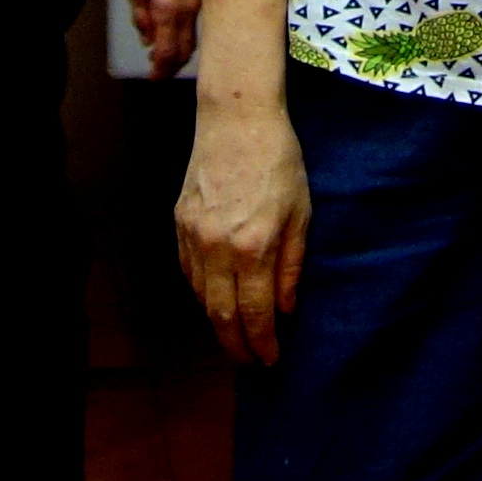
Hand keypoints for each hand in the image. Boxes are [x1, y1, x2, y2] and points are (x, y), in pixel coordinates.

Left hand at [127, 0, 199, 75]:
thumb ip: (140, 16)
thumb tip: (147, 39)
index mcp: (167, 8)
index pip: (167, 50)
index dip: (160, 69)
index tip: (151, 77)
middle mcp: (186, 10)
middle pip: (184, 51)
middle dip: (171, 67)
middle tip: (157, 74)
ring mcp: (197, 4)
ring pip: (192, 41)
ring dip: (178, 55)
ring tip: (163, 60)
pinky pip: (194, 28)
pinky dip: (184, 40)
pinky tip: (172, 39)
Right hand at [175, 98, 311, 365]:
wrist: (237, 119)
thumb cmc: (279, 162)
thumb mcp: (301, 214)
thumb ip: (291, 266)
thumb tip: (284, 309)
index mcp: (253, 247)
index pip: (254, 314)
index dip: (261, 343)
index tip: (270, 360)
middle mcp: (218, 247)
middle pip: (220, 315)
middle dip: (236, 345)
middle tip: (249, 361)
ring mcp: (194, 235)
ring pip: (201, 296)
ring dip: (217, 322)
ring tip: (235, 335)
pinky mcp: (180, 222)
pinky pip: (188, 271)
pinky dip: (202, 291)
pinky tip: (216, 297)